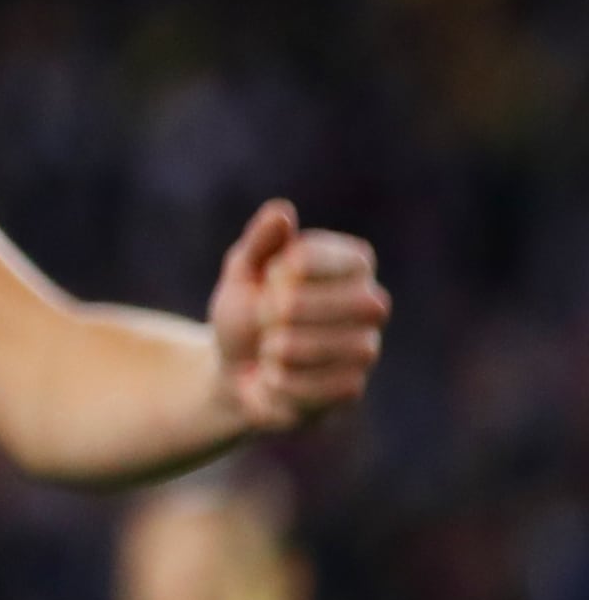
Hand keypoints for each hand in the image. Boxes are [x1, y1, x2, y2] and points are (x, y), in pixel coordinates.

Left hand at [210, 200, 388, 430]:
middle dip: (299, 308)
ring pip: (350, 348)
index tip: (269, 275)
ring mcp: (366, 349)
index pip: (355, 260)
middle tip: (263, 314)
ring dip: (287, 347)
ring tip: (266, 347)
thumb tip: (283, 211)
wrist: (229, 369)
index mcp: (351, 267)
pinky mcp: (352, 388)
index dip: (305, 267)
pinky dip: (287, 381)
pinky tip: (272, 375)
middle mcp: (370, 306)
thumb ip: (261, 241)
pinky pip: (333, 387)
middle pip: (364, 304)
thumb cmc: (244, 311)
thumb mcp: (242, 270)